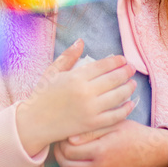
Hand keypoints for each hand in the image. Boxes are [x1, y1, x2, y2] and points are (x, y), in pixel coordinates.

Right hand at [16, 39, 136, 155]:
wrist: (34, 123)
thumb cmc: (42, 96)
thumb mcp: (52, 72)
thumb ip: (68, 56)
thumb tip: (81, 41)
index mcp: (76, 77)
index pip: (103, 65)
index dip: (116, 61)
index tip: (123, 59)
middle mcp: (85, 92)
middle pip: (114, 79)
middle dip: (126, 72)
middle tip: (132, 68)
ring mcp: (90, 110)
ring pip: (118, 96)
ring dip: (129, 88)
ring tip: (133, 83)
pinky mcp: (92, 125)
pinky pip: (115, 116)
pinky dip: (126, 109)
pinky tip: (130, 103)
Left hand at [54, 119, 167, 166]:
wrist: (150, 151)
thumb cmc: (130, 133)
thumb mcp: (112, 125)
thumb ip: (90, 132)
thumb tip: (69, 139)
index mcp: (101, 151)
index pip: (69, 150)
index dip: (61, 142)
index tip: (60, 134)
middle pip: (67, 165)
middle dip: (59, 154)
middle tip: (58, 144)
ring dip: (65, 164)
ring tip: (65, 152)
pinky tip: (76, 161)